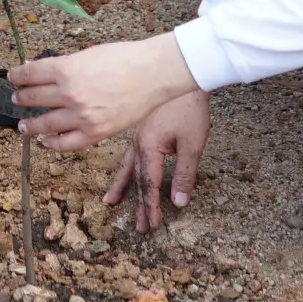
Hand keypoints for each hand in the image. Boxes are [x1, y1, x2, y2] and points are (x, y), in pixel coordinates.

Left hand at [12, 35, 199, 153]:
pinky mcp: (95, 132)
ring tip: (23, 125)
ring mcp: (82, 116)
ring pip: (45, 123)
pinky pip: (67, 144)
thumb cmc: (124, 59)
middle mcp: (70, 94)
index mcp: (66, 70)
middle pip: (34, 98)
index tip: (13, 77)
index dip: (18, 75)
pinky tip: (45, 142)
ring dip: (30, 124)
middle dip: (21, 98)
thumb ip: (63, 66)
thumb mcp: (87, 54)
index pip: (30, 74)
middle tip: (16, 98)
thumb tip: (39, 71)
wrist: (153, 74)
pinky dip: (52, 144)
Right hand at [103, 90, 211, 233]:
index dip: (151, 206)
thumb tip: (179, 202)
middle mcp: (138, 144)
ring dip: (123, 187)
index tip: (152, 225)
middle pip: (136, 180)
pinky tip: (123, 172)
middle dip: (138, 205)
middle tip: (138, 227)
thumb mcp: (192, 143)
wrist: (181, 73)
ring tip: (110, 202)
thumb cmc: (189, 108)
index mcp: (149, 148)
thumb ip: (184, 174)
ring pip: (128, 167)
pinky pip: (129, 154)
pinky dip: (125, 168)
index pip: (149, 184)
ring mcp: (137, 135)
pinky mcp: (141, 129)